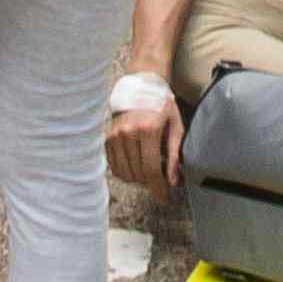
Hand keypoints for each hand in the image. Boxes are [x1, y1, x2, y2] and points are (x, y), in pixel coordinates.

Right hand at [106, 81, 183, 195]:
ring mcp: (114, 135)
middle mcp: (128, 132)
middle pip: (137, 174)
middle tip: (160, 181)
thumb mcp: (175, 126)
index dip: (157, 187)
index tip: (163, 197)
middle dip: (150, 183)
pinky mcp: (107, 137)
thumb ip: (175, 155)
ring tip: (148, 171)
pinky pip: (114, 166)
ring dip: (137, 179)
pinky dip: (125, 172)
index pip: (150, 169)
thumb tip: (173, 181)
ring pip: (124, 173)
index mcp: (147, 129)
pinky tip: (136, 166)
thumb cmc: (161, 105)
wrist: (141, 84)